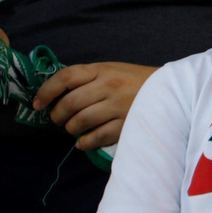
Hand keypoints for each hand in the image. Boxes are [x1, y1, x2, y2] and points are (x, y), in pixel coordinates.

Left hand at [34, 61, 155, 149]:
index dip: (46, 91)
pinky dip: (84, 142)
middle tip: (59, 120)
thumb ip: (90, 79)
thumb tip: (59, 95)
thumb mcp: (115, 70)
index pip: (66, 76)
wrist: (174, 90)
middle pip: (70, 103)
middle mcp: (109, 86)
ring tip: (74, 129)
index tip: (37, 104)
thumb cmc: (139, 81)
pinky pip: (95, 137)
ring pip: (80, 121)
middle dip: (57, 115)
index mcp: (104, 69)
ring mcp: (118, 106)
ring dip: (71, 129)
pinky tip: (84, 142)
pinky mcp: (126, 124)